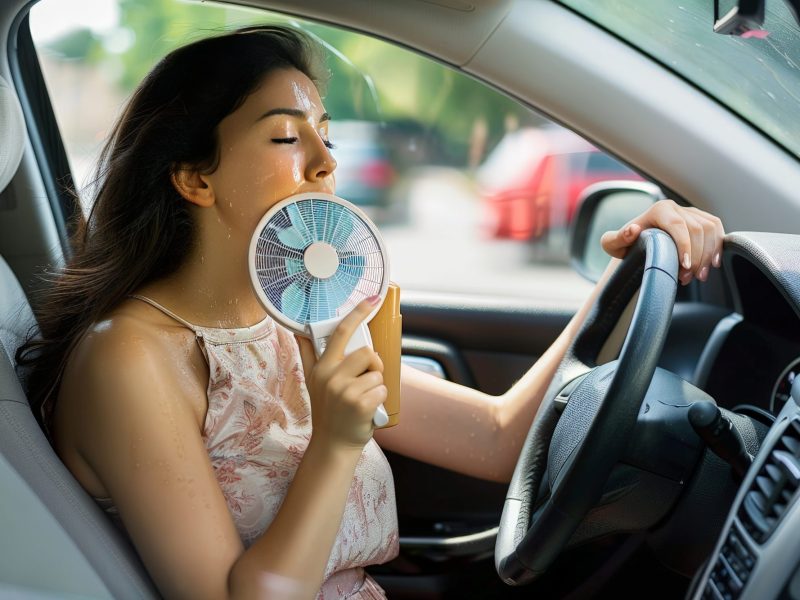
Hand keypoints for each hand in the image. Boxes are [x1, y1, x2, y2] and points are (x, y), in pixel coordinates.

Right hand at [296, 297, 386, 448]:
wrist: (333, 443)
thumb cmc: (327, 410)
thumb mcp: (313, 381)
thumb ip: (308, 355)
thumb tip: (298, 331)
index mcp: (322, 367)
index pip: (340, 333)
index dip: (357, 313)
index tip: (371, 299)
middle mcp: (332, 377)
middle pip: (367, 352)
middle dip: (372, 364)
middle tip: (365, 378)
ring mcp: (346, 392)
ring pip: (377, 373)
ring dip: (376, 385)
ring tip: (364, 397)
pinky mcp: (361, 405)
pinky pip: (382, 389)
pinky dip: (380, 399)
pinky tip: (368, 409)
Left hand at [600, 199, 724, 285]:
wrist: (637, 243)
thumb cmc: (625, 245)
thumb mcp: (612, 244)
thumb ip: (615, 239)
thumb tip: (632, 230)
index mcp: (659, 210)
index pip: (678, 225)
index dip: (685, 246)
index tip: (685, 266)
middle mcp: (676, 208)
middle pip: (697, 229)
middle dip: (697, 256)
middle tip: (687, 278)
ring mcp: (691, 212)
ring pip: (710, 229)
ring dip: (709, 255)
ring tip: (699, 276)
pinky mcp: (702, 219)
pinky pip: (717, 228)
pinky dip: (718, 246)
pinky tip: (714, 264)